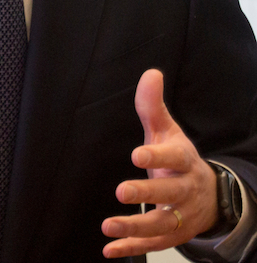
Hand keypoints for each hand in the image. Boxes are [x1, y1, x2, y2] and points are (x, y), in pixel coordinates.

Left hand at [101, 69, 218, 257]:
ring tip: (108, 227)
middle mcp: (186, 189)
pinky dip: (132, 247)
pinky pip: (154, 244)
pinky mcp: (173, 234)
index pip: (175, 156)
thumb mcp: (168, 131)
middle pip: (171, 193)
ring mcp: (182, 215)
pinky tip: (109, 249)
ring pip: (163, 224)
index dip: (158, 155)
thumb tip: (150, 73)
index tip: (138, 154)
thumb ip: (153, 106)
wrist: (209, 195)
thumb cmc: (178, 158)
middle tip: (121, 191)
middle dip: (148, 193)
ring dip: (135, 227)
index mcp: (184, 161)